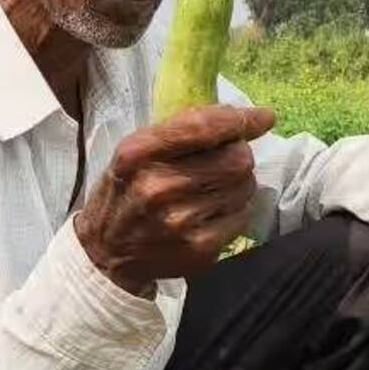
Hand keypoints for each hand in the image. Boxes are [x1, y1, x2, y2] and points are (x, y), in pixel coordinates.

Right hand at [73, 104, 275, 295]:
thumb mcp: (135, 152)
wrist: (106, 252)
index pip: (204, 126)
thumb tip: (248, 118)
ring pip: (245, 187)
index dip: (242, 119)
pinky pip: (242, 216)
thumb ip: (181, 130)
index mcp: (138, 154)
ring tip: (210, 191)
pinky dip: (233, 212)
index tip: (262, 117)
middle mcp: (158, 187)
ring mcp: (180, 221)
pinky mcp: (199, 247)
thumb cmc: (126, 192)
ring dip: (236, 185)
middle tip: (221, 163)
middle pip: (237, 158)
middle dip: (237, 156)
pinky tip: (209, 215)